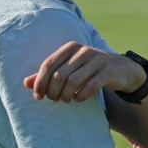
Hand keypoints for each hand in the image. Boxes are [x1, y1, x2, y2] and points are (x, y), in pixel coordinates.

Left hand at [23, 41, 146, 102]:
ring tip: (66, 100)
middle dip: (53, 92)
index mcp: (70, 47)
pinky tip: (78, 100)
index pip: (48, 64)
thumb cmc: (89, 70)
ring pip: (73, 81)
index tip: (38, 96)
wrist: (121, 70)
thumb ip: (48, 75)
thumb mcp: (69, 69)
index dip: (40, 82)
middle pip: (59, 75)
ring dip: (66, 95)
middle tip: (54, 100)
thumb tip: (26, 83)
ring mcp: (97, 59)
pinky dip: (81, 96)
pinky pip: (91, 86)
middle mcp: (83, 50)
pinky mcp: (108, 71)